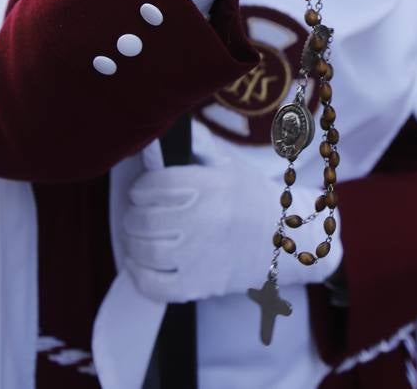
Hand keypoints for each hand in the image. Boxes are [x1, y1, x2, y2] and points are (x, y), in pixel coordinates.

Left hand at [120, 159, 342, 304]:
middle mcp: (205, 221)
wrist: (284, 239)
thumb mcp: (227, 163)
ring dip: (132, 243)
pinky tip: (140, 262)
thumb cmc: (249, 197)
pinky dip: (138, 273)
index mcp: (211, 186)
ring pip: (144, 251)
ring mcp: (202, 257)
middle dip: (133, 215)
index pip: (153, 185)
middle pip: (143, 220)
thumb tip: (163, 130)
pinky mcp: (200, 286)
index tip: (143, 190)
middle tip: (138, 213)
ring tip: (137, 236)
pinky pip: (153, 286)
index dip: (141, 187)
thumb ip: (195, 143)